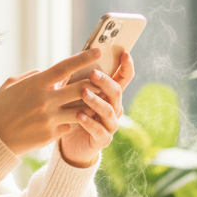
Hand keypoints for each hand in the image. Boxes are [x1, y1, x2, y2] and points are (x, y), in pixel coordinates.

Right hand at [0, 48, 120, 158]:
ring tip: (94, 101)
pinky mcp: (51, 135)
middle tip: (102, 80)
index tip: (98, 52)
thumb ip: (32, 76)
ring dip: (89, 104)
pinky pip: (70, 125)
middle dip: (94, 83)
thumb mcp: (10, 84)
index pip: (65, 67)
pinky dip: (73, 121)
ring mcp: (49, 119)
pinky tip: (74, 119)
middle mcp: (45, 100)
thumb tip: (48, 71)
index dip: (83, 58)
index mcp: (35, 84)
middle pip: (80, 88)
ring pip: (81, 109)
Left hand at [57, 52, 133, 167]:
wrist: (69, 142)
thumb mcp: (74, 93)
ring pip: (108, 111)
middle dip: (105, 82)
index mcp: (110, 94)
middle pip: (117, 92)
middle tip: (93, 73)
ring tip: (83, 93)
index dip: (127, 66)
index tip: (125, 53)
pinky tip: (79, 115)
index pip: (124, 78)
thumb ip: (78, 78)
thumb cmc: (72, 111)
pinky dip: (89, 122)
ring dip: (96, 100)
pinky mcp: (102, 139)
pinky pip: (99, 130)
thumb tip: (74, 57)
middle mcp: (114, 108)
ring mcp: (110, 124)